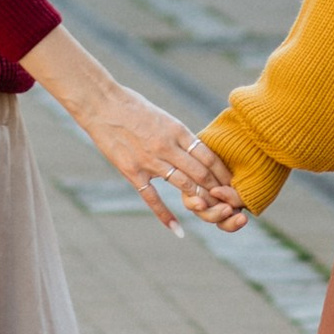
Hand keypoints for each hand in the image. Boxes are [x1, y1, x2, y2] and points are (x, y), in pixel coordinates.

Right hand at [25, 24, 250, 231]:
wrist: (101, 104)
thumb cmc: (132, 106)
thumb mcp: (163, 116)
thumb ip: (178, 135)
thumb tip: (196, 149)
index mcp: (177, 129)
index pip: (208, 155)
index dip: (222, 173)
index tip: (231, 184)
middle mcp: (167, 145)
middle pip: (201, 173)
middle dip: (217, 189)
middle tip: (228, 203)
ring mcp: (150, 160)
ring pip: (183, 185)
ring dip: (200, 199)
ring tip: (212, 211)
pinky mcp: (132, 172)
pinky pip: (152, 198)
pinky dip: (166, 216)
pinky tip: (177, 229)